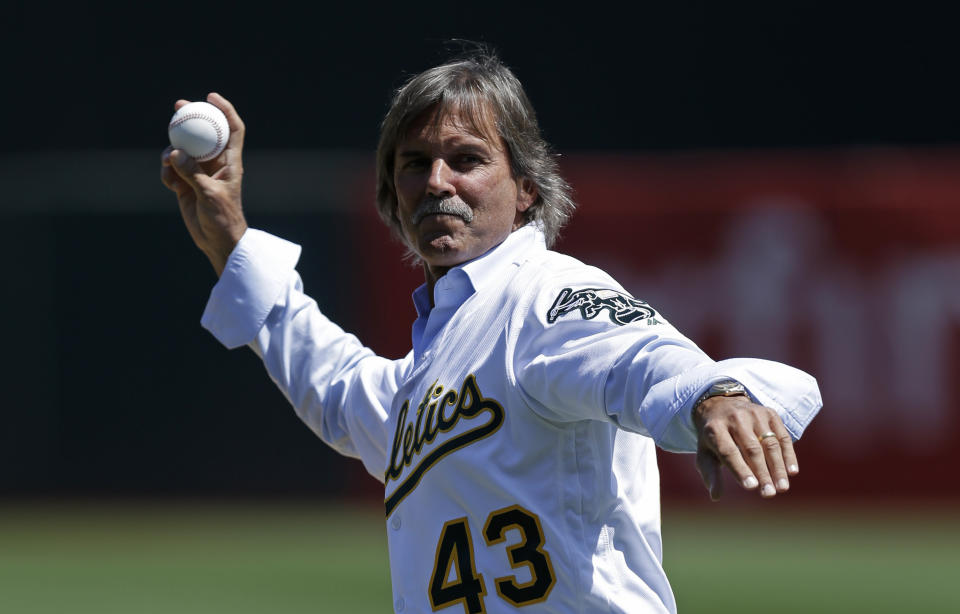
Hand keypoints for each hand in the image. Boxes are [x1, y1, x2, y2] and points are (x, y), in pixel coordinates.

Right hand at [160, 92, 247, 275]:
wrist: (217, 241)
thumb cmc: (223, 218)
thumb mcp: (210, 195)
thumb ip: (193, 174)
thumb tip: (175, 153)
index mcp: (230, 162)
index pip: (232, 130)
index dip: (225, 110)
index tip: (210, 97)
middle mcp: (215, 164)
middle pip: (204, 134)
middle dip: (191, 118)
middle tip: (177, 106)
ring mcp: (199, 173)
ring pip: (183, 150)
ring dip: (172, 151)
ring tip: (167, 161)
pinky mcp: (185, 185)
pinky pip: (173, 170)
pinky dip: (168, 173)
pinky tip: (170, 183)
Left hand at [693, 395, 798, 500]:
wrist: (721, 406)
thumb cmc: (714, 438)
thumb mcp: (705, 453)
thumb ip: (711, 474)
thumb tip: (715, 496)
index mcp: (714, 429)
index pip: (728, 451)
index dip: (740, 469)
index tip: (751, 487)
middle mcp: (735, 418)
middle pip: (752, 449)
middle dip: (762, 473)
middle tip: (769, 494)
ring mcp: (754, 414)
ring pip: (770, 443)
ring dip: (778, 467)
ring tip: (782, 488)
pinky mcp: (769, 413)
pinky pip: (783, 436)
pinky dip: (788, 455)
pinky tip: (792, 472)